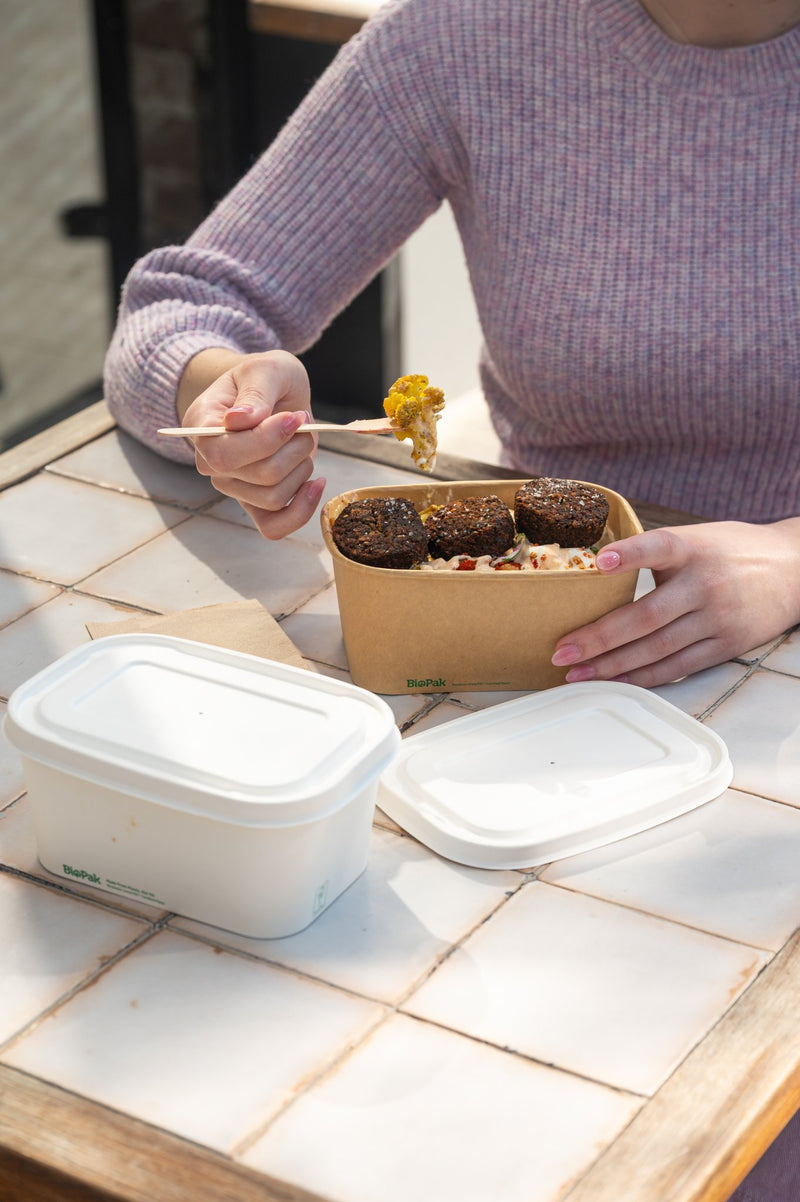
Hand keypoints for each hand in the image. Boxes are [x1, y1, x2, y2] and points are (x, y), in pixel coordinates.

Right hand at [180, 349, 325, 538]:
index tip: (294, 417)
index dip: (267, 441)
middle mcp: (212, 463)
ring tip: (302, 439)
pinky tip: (316, 484)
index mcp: (202, 428)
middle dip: (294, 448)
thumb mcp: (265, 369)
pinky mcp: (256, 504)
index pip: (227, 454)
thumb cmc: (265, 378)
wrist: (273, 393)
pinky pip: (275, 527)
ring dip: (302, 467)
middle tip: (301, 421)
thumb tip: (238, 421)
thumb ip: (255, 393)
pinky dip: (302, 510)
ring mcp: (233, 487)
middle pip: (261, 477)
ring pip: (275, 497)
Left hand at [551, 519, 799, 686]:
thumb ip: (656, 554)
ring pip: (657, 649)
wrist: (794, 569)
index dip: (630, 555)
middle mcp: (705, 584)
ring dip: (613, 666)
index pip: (659, 547)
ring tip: (578, 674)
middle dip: (599, 638)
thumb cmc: (731, 552)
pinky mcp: (727, 645)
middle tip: (562, 651)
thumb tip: (597, 572)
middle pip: (646, 616)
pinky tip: (616, 681)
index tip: (601, 563)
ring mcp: (717, 618)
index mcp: (692, 548)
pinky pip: (678, 667)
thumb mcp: (696, 538)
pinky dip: (644, 677)